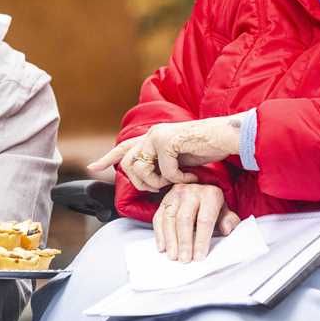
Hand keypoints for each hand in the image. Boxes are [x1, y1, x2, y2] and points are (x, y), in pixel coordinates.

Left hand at [88, 114, 244, 191]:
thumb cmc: (206, 148)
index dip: (107, 158)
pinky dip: (178, 179)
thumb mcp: (178, 157)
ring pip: (141, 168)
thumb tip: (146, 176)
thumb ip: (160, 161)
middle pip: (127, 165)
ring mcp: (158, 135)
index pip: (123, 147)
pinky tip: (191, 177)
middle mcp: (152, 134)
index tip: (93, 167)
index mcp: (152, 137)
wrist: (226, 137)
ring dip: (158, 182)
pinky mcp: (168, 141)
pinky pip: (165, 171)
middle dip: (142, 183)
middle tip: (162, 187)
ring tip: (176, 181)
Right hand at [152, 183, 240, 261]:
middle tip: (184, 259)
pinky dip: (159, 234)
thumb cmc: (213, 206)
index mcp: (210, 194)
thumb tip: (226, 229)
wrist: (201, 191)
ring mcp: (175, 195)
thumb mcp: (226, 212)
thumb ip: (229, 221)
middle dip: (184, 242)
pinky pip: (158, 218)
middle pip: (185, 219)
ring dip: (170, 240)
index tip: (199, 257)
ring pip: (169, 219)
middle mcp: (191, 192)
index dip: (201, 240)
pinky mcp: (164, 201)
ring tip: (173, 256)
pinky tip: (162, 247)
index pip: (204, 220)